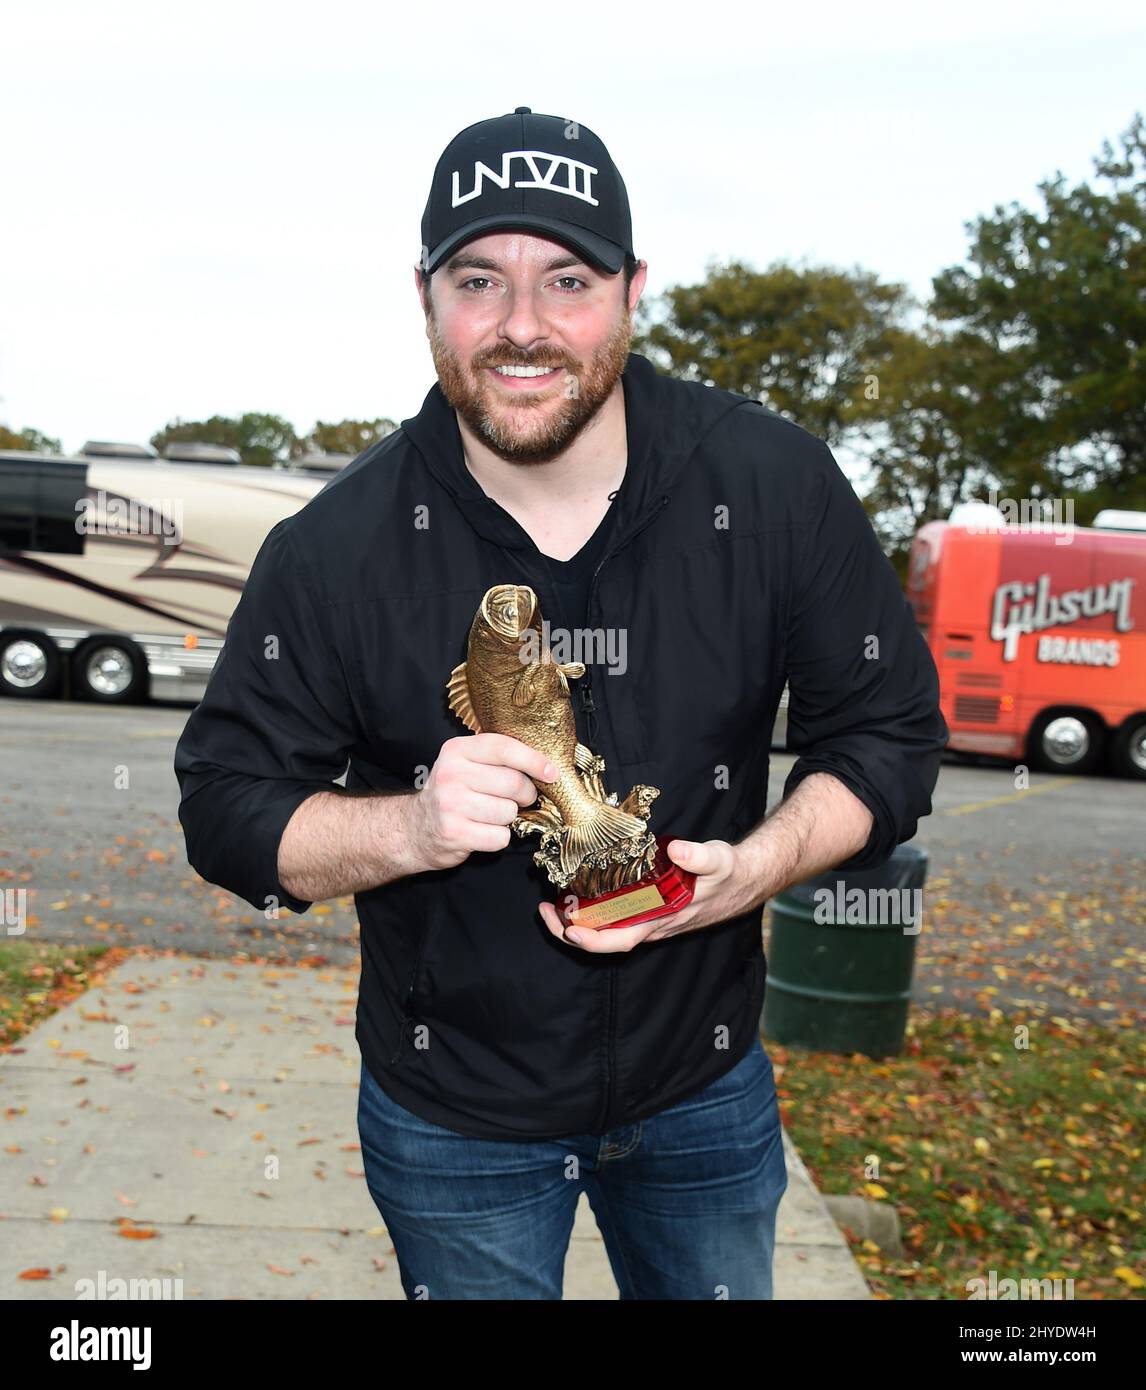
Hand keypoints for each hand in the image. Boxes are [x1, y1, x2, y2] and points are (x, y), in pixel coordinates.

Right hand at [410, 733, 553, 870]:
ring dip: (508, 818)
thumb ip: (497, 759)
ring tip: (490, 815)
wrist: (415, 827)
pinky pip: (500, 837)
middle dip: (525, 795)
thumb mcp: (465, 764)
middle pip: (513, 783)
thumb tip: (545, 767)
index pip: (503, 748)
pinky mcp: (454, 833)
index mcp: (457, 750)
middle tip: (518, 799)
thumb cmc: (452, 793)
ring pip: (509, 812)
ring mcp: (451, 804)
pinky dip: (498, 838)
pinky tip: (482, 831)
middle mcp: (451, 774)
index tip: (551, 773)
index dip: (533, 760)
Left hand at [537, 838, 756, 952]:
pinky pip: (613, 918)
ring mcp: (648, 919)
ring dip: (576, 922)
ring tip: (551, 905)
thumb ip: (698, 856)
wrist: (743, 880)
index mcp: (662, 920)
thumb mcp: (717, 860)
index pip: (620, 940)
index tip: (569, 928)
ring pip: (606, 931)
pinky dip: (591, 912)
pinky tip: (577, 896)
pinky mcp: (647, 909)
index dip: (592, 940)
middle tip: (545, 911)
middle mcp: (651, 925)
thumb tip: (678, 850)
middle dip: (570, 931)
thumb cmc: (728, 872)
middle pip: (604, 940)